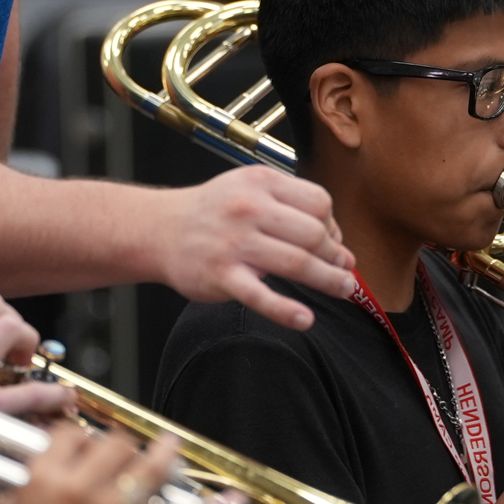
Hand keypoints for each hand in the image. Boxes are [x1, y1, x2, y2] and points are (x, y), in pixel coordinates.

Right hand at [0, 430, 195, 503]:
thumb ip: (23, 491)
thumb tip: (34, 474)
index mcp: (42, 478)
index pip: (73, 433)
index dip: (88, 436)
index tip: (96, 442)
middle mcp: (76, 488)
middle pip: (116, 444)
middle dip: (127, 447)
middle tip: (132, 454)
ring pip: (149, 469)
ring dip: (167, 456)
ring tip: (174, 448)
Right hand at [153, 167, 355, 329]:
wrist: (159, 229)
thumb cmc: (212, 211)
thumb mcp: (249, 188)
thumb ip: (291, 206)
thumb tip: (338, 242)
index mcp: (261, 183)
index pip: (318, 202)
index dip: (334, 226)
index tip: (335, 243)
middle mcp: (250, 208)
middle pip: (313, 233)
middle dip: (335, 255)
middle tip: (345, 271)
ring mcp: (235, 243)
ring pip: (296, 263)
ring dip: (328, 280)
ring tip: (344, 289)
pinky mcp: (221, 275)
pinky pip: (260, 296)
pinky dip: (286, 310)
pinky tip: (305, 319)